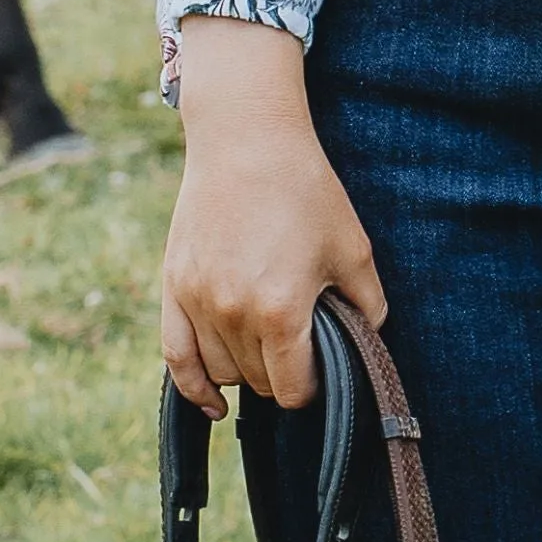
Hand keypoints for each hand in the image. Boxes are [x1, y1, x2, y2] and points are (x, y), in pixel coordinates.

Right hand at [162, 17, 385, 415]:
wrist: (246, 138)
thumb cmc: (306, 190)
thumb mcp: (354, 250)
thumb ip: (368, 307)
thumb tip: (366, 342)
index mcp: (280, 310)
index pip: (292, 389)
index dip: (312, 388)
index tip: (322, 369)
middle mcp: (232, 313)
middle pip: (256, 381)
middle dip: (282, 373)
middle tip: (299, 343)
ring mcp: (197, 300)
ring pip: (220, 370)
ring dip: (245, 370)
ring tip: (266, 346)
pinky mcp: (173, 285)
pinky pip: (175, 356)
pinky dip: (193, 385)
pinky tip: (211, 402)